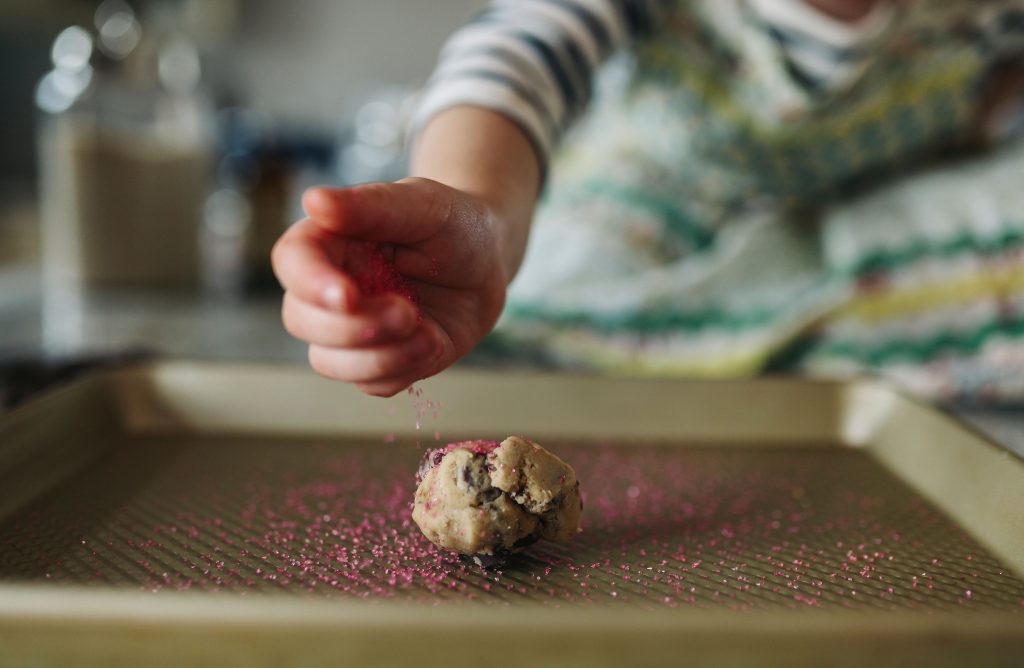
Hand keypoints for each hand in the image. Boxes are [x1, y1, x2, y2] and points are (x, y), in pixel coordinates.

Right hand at [272, 178, 508, 396]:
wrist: (489, 263)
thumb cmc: (452, 224)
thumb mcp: (423, 204)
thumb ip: (371, 205)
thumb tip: (313, 201)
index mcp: (331, 241)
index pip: (292, 261)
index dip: (310, 283)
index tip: (348, 295)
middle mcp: (332, 287)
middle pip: (301, 319)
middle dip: (351, 327)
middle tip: (407, 312)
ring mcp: (354, 328)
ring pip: (329, 362)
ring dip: (378, 357)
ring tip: (427, 334)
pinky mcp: (383, 359)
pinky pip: (372, 384)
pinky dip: (404, 370)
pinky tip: (433, 342)